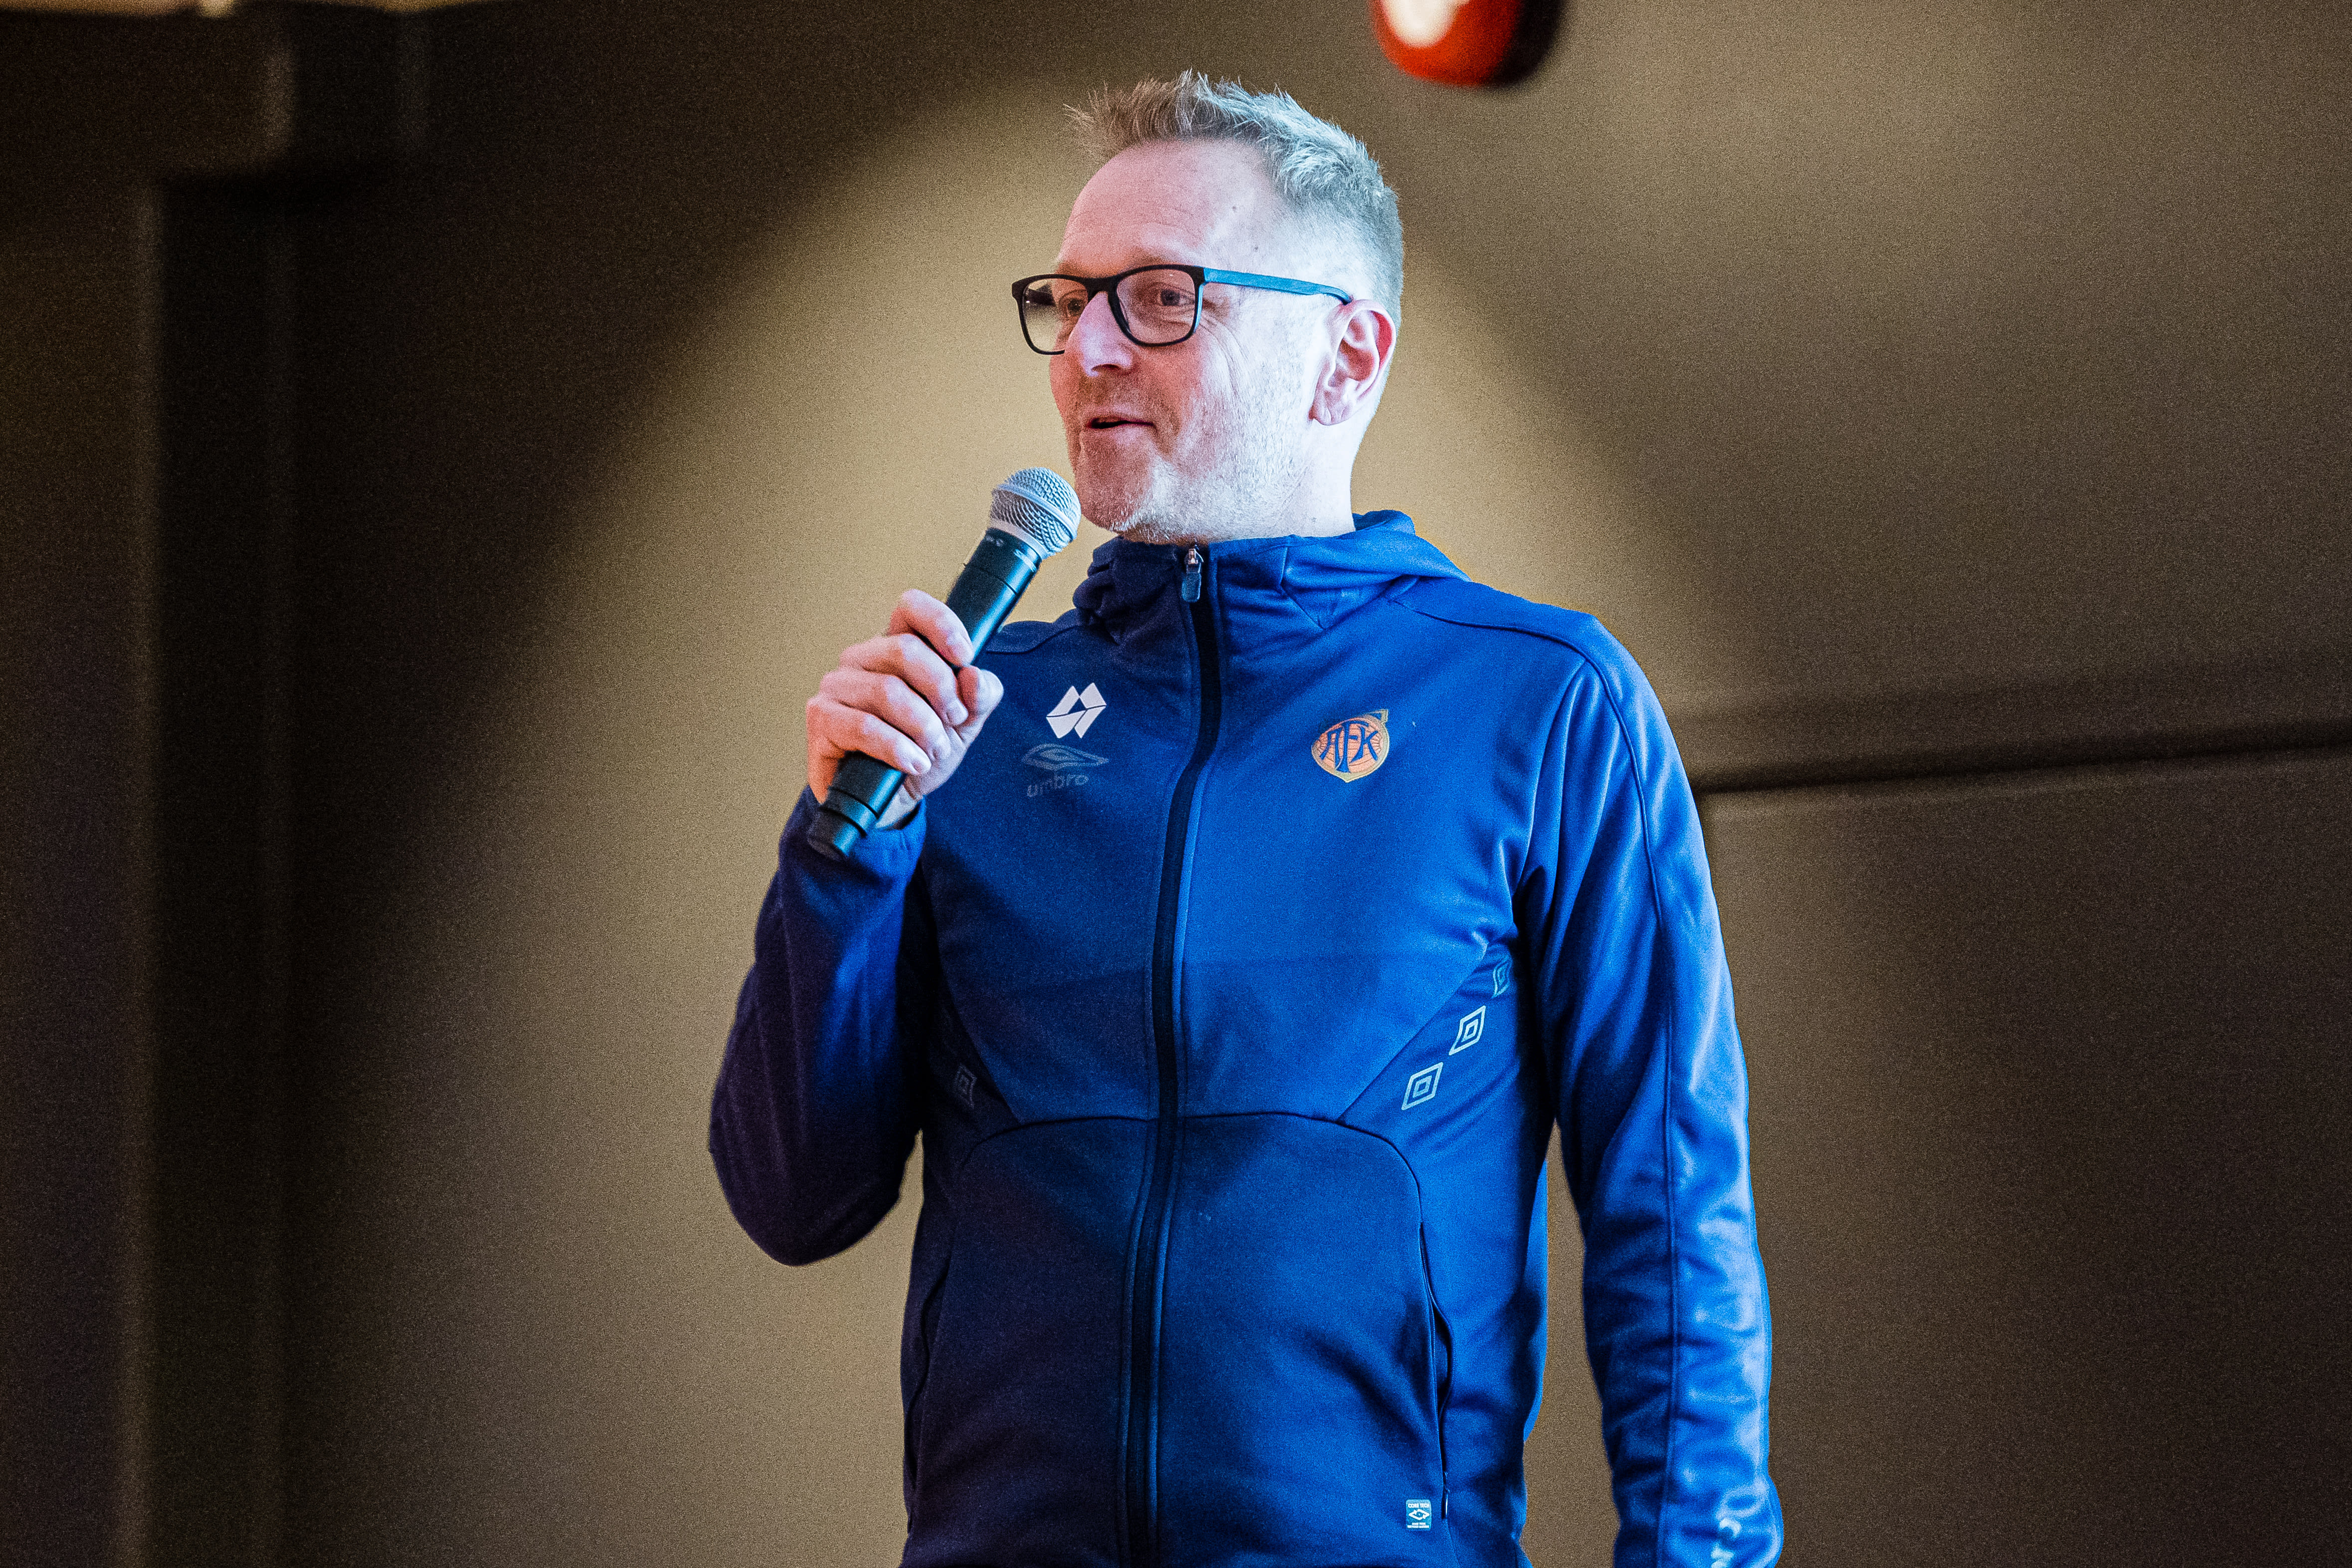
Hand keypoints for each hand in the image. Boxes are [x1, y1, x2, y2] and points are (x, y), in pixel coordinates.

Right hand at [806, 590, 1003, 827]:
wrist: (889, 802)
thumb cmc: (920, 753)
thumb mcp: (963, 725)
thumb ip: (979, 697)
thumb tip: (975, 677)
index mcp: (894, 647)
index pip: (911, 608)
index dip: (942, 624)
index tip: (965, 657)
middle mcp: (861, 659)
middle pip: (905, 650)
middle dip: (941, 690)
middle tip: (954, 721)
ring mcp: (836, 686)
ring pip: (887, 691)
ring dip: (923, 726)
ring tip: (934, 749)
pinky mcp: (821, 719)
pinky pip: (864, 726)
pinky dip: (897, 748)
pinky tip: (914, 763)